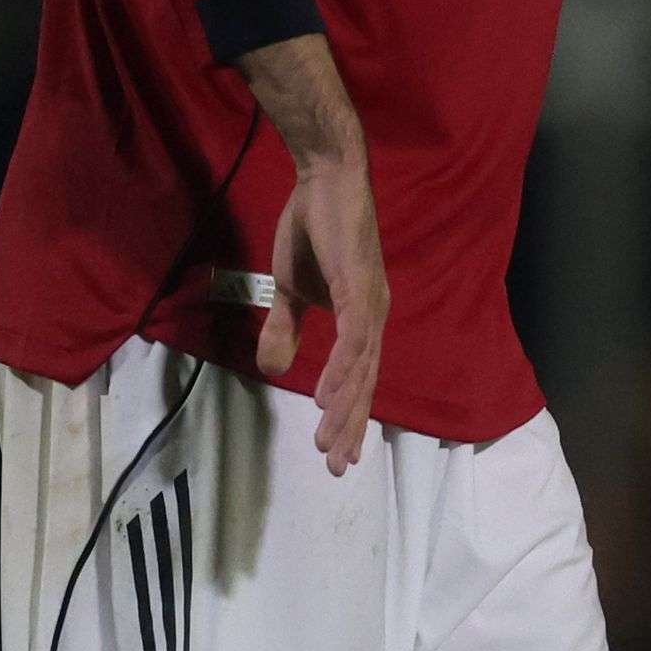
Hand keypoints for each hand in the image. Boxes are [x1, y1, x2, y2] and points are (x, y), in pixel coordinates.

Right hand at [257, 145, 388, 474]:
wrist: (323, 184)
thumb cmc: (312, 231)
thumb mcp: (291, 291)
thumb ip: (287, 329)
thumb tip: (275, 369)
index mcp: (362, 318)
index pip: (358, 377)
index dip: (347, 415)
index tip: (335, 453)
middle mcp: (374, 316)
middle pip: (366, 383)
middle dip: (350, 426)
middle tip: (338, 466)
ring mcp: (371, 302)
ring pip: (362, 368)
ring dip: (345, 407)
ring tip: (329, 441)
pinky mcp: (361, 288)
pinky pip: (354, 338)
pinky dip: (343, 369)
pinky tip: (327, 396)